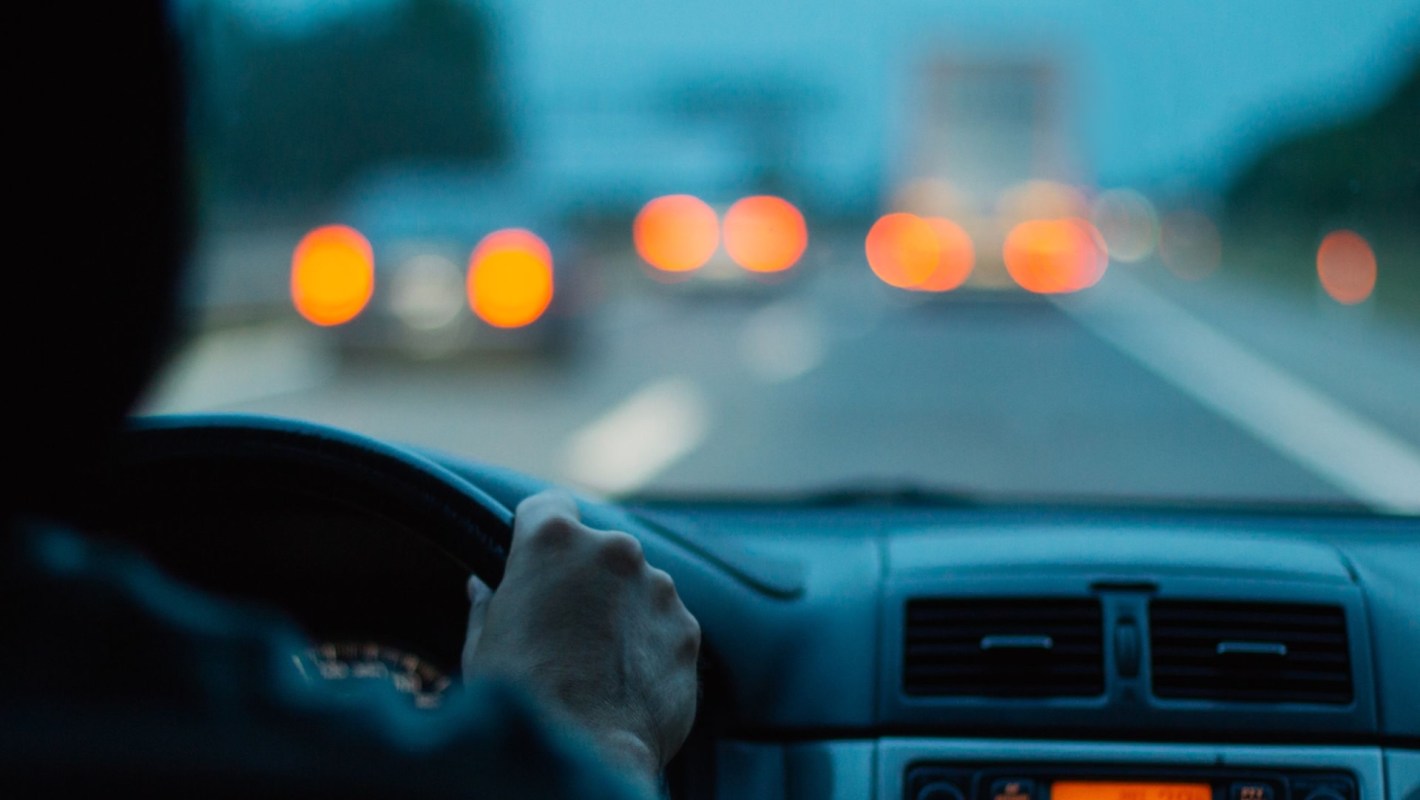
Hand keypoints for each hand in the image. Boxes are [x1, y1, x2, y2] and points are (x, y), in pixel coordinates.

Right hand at [462, 490, 699, 790]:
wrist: (585, 754)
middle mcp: (613, 549)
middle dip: (585, 578)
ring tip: (596, 664)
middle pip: (598, 548)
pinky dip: (649, 643)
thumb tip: (482, 587)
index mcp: (553, 540)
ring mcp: (658, 585)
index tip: (536, 560)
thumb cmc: (521, 697)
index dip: (538, 532)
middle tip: (564, 627)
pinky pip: (664, 623)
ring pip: (636, 585)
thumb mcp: (482, 646)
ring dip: (621, 611)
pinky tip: (626, 681)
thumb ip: (489, 604)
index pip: (547, 506)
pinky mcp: (687, 626)